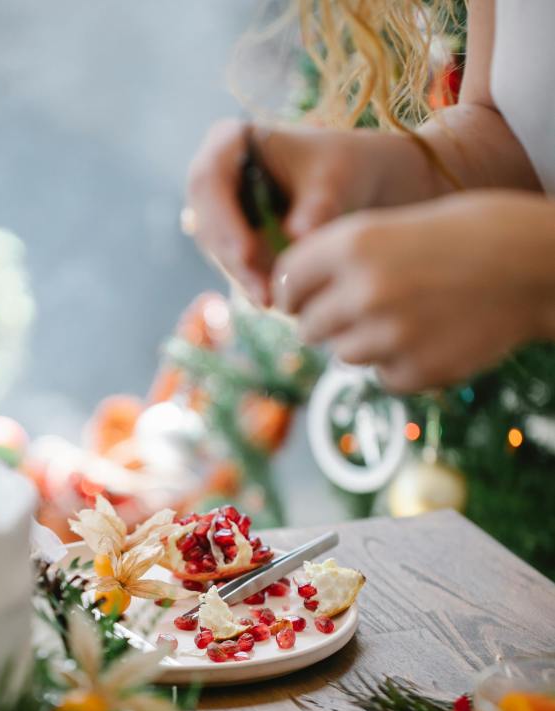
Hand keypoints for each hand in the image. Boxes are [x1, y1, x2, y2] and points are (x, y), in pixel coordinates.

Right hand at [186, 119, 395, 304]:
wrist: (349, 182)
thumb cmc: (341, 168)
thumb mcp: (333, 180)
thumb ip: (315, 206)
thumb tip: (297, 236)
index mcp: (229, 140)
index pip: (208, 181)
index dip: (222, 220)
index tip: (248, 256)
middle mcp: (213, 174)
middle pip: (206, 220)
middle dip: (233, 258)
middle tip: (262, 292)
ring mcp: (216, 207)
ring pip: (216, 248)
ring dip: (241, 276)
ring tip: (272, 301)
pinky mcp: (227, 234)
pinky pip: (229, 261)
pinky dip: (249, 280)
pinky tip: (271, 300)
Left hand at [272, 191, 554, 392]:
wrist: (532, 264)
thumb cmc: (462, 238)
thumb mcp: (392, 228)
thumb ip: (339, 261)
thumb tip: (291, 304)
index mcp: (352, 244)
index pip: (286, 281)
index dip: (292, 292)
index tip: (300, 300)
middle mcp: (363, 291)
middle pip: (307, 327)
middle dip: (324, 323)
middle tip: (357, 312)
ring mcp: (389, 336)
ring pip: (342, 356)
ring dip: (363, 344)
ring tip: (404, 318)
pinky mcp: (415, 371)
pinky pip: (382, 378)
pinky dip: (398, 365)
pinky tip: (429, 338)